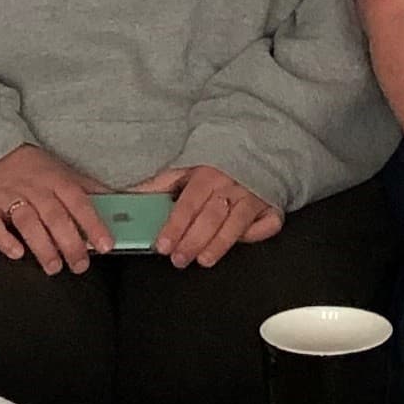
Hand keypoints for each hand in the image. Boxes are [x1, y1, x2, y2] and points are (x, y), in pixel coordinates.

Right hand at [0, 143, 111, 274]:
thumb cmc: (30, 168)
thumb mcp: (61, 172)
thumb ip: (88, 189)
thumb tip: (121, 203)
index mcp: (55, 179)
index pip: (79, 202)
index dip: (93, 224)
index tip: (106, 245)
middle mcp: (33, 188)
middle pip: (54, 216)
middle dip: (70, 243)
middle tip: (80, 265)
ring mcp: (7, 196)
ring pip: (27, 222)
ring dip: (42, 245)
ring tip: (53, 267)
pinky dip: (4, 240)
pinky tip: (16, 253)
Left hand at [144, 162, 282, 267]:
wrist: (256, 144)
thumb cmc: (218, 161)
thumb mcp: (187, 164)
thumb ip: (162, 182)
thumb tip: (132, 193)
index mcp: (207, 174)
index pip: (188, 204)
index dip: (175, 226)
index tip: (163, 245)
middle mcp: (231, 185)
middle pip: (210, 217)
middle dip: (193, 240)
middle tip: (179, 259)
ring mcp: (253, 196)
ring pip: (237, 223)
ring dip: (220, 243)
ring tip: (204, 259)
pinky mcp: (272, 205)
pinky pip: (268, 222)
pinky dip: (258, 232)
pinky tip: (243, 241)